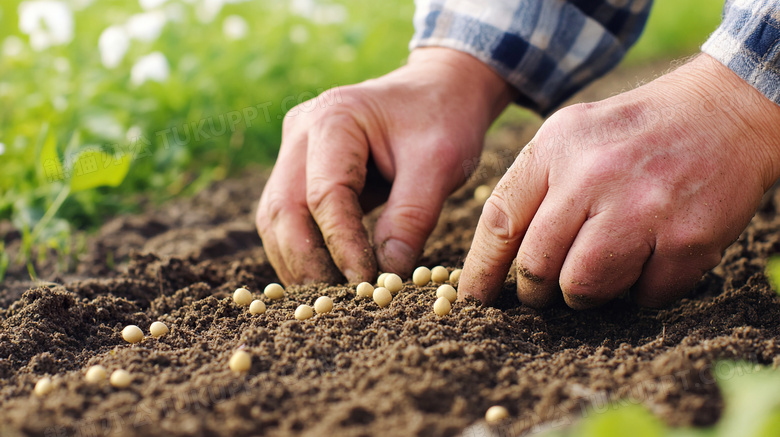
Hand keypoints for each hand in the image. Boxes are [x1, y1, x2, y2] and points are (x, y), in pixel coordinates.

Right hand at [256, 48, 515, 283]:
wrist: (438, 91)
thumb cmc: (443, 120)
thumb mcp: (440, 164)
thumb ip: (411, 217)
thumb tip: (387, 276)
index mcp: (334, 117)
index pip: (325, 195)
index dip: (342, 245)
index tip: (367, 283)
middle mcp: (301, 130)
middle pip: (283, 208)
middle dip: (306, 262)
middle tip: (336, 303)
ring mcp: (294, 148)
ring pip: (275, 216)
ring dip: (296, 261)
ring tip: (327, 299)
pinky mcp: (299, 167)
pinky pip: (287, 215)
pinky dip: (301, 249)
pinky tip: (323, 277)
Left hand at [459, 54, 779, 308]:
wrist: (724, 112)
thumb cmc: (633, 133)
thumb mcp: (570, 135)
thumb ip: (532, 187)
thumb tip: (496, 258)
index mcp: (556, 148)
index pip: (500, 222)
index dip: (481, 270)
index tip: (475, 297)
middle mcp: (593, 175)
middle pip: (537, 266)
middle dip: (535, 291)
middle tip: (544, 291)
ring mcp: (642, 208)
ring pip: (583, 288)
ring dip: (586, 294)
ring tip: (601, 270)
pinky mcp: (686, 238)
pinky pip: (643, 296)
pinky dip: (642, 290)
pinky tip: (649, 258)